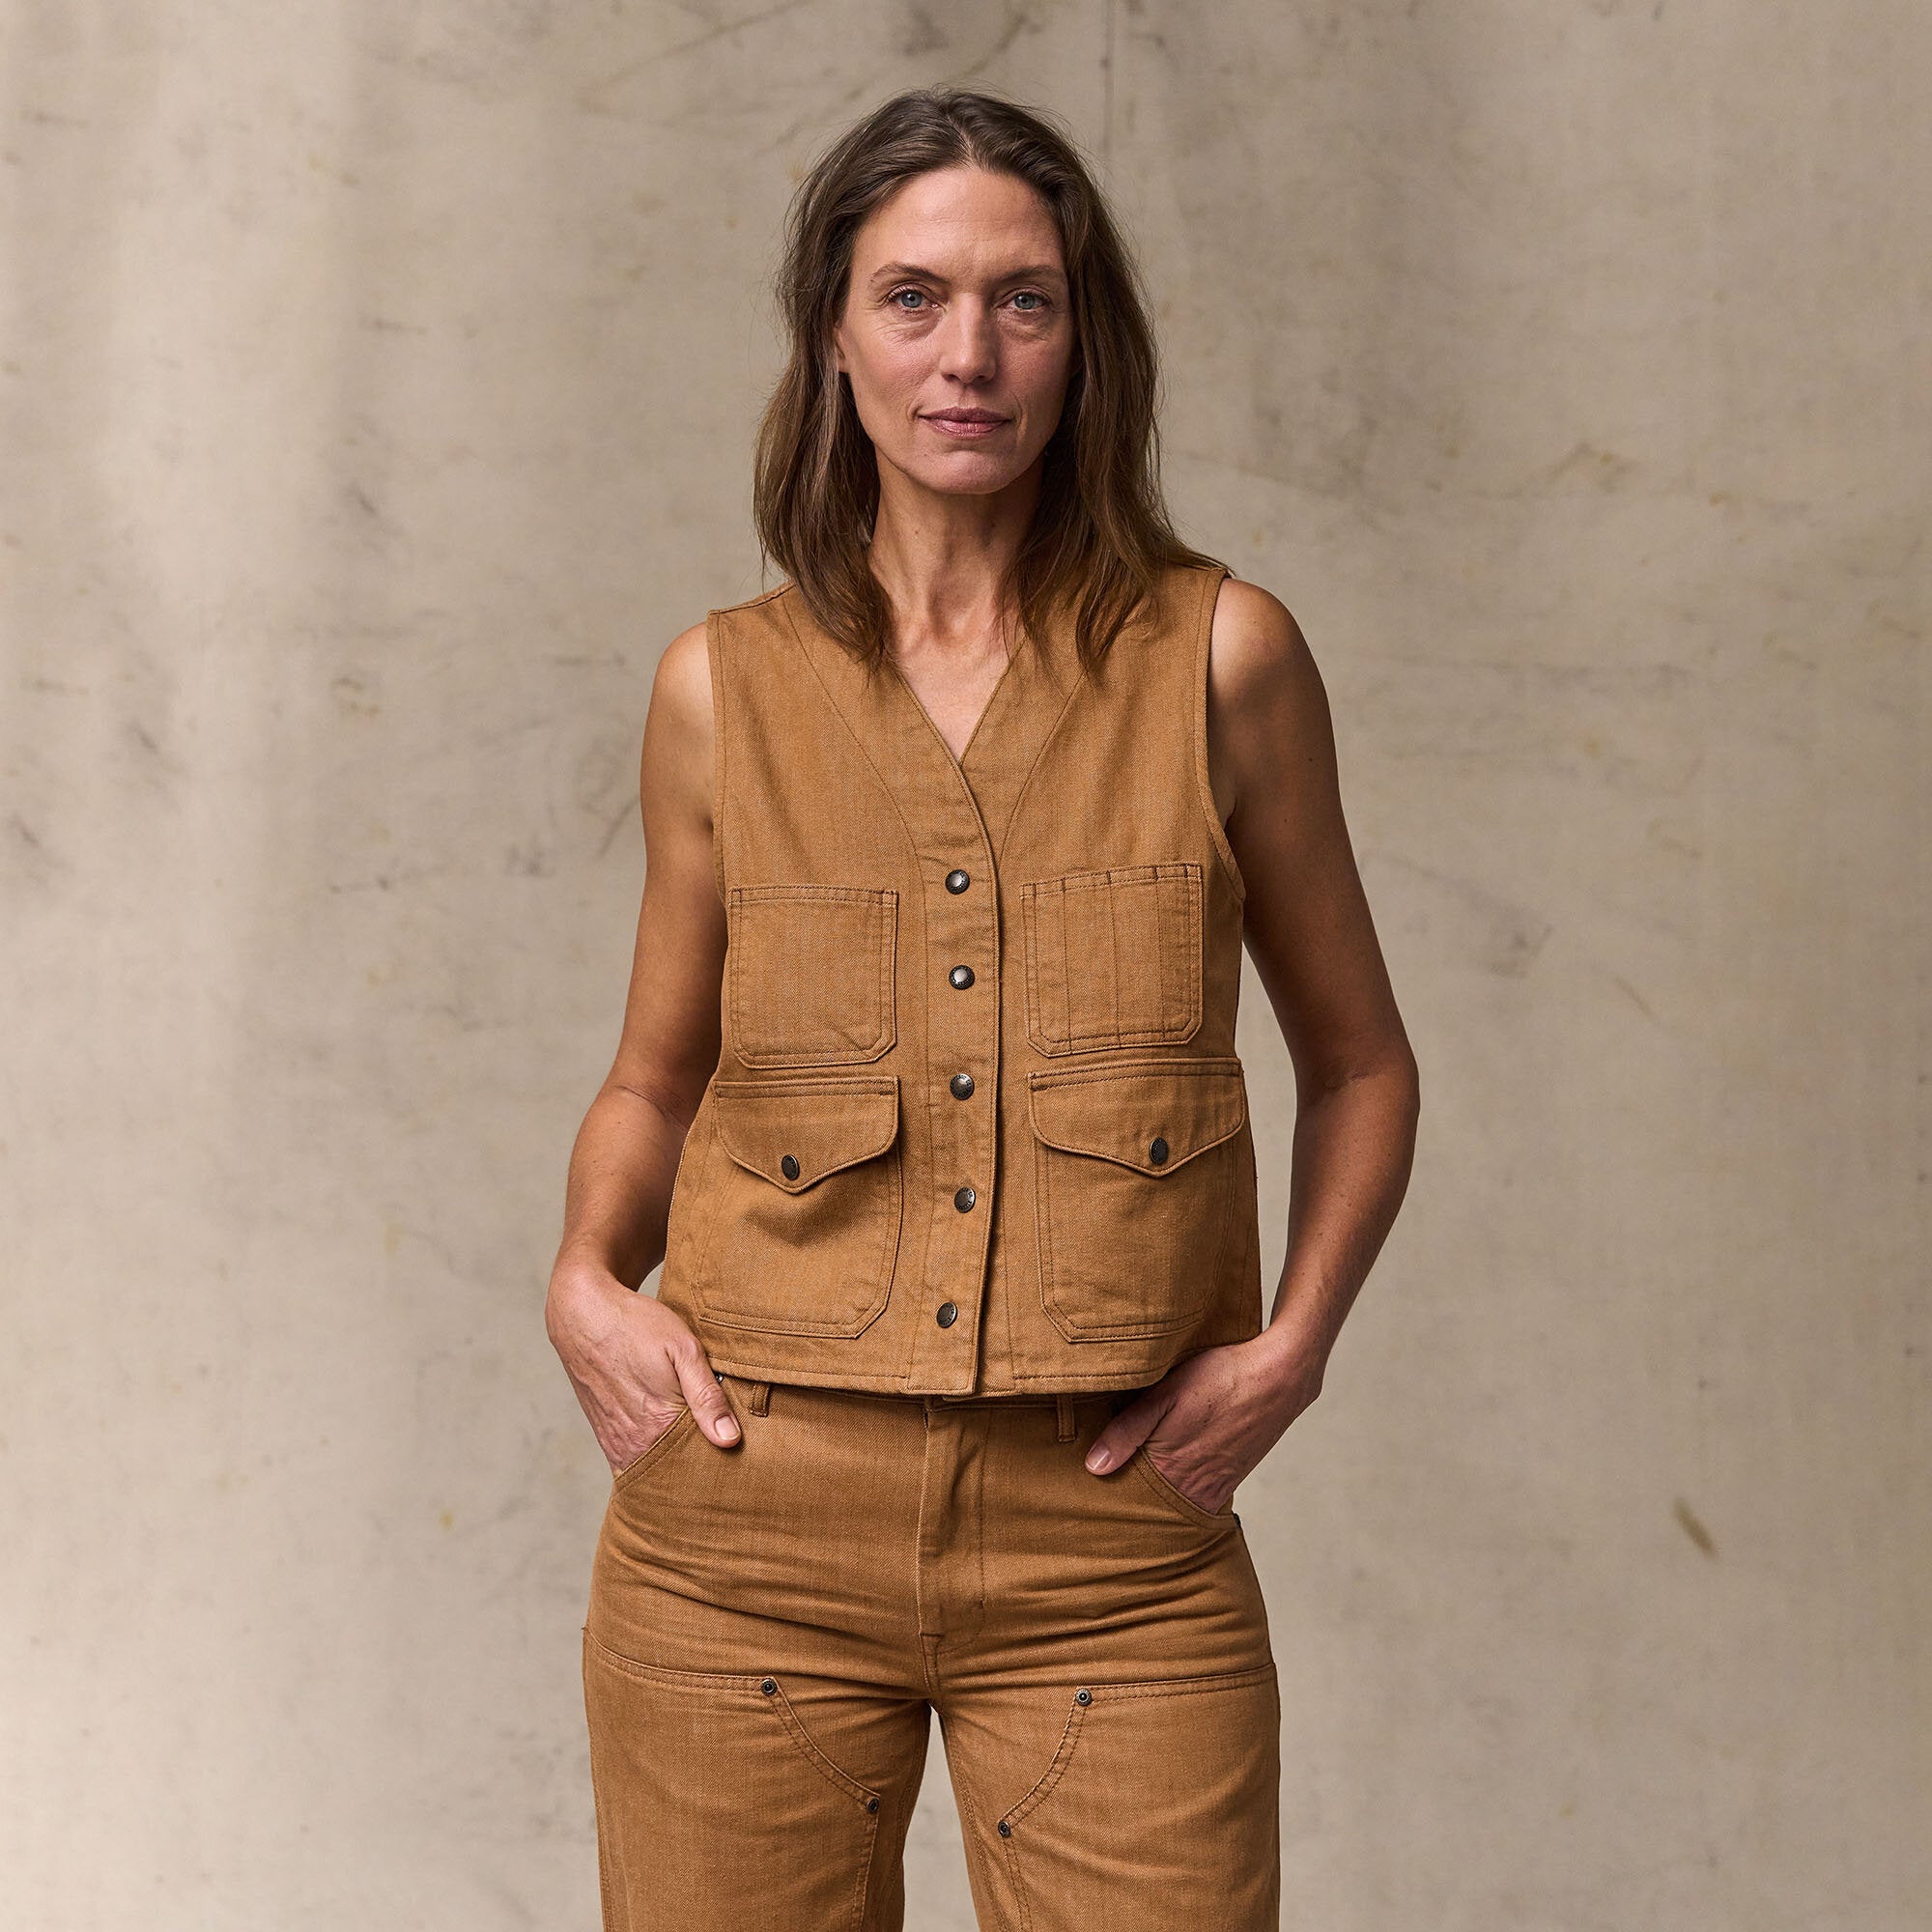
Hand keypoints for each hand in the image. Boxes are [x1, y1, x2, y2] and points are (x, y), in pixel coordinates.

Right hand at [545, 1257, 740, 1473]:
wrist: (583, 1314)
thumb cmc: (637, 1326)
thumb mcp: (683, 1349)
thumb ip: (707, 1396)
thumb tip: (729, 1439)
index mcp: (658, 1424)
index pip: (698, 1464)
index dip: (720, 1462)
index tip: (738, 1459)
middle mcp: (632, 1442)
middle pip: (675, 1475)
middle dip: (698, 1471)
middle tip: (722, 1462)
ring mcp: (616, 1442)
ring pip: (653, 1473)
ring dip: (675, 1469)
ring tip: (699, 1456)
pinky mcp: (605, 1436)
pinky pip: (632, 1465)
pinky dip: (653, 1464)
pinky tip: (670, 1451)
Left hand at [1083, 1325, 1326, 1514]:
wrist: (1280, 1377)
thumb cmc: (1221, 1378)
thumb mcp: (1166, 1394)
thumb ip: (1128, 1431)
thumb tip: (1094, 1467)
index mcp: (1171, 1470)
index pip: (1130, 1499)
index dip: (1110, 1494)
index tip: (1092, 1493)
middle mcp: (1195, 1489)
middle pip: (1151, 1509)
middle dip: (1131, 1501)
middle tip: (1108, 1493)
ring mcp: (1216, 1488)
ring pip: (1175, 1504)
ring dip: (1157, 1496)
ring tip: (1136, 1480)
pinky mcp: (1232, 1479)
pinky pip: (1200, 1498)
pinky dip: (1181, 1491)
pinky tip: (1172, 1473)